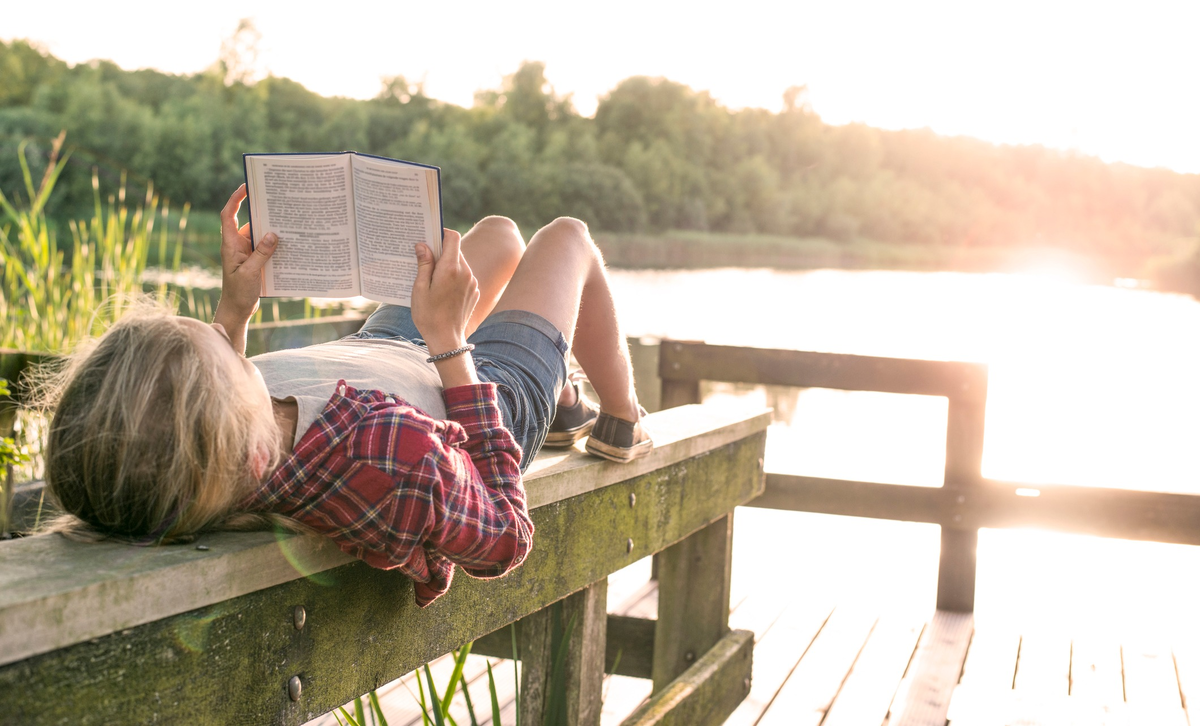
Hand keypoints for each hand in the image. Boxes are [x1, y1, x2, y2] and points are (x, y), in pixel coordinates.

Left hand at [217, 184, 277, 319]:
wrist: (237, 310)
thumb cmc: (238, 292)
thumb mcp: (251, 273)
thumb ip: (261, 254)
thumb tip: (273, 234)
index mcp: (230, 244)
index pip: (228, 214)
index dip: (235, 198)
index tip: (247, 186)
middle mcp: (237, 244)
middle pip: (249, 221)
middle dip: (261, 210)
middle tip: (277, 199)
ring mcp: (246, 252)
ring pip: (260, 234)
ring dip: (272, 229)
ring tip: (288, 220)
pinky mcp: (255, 260)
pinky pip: (266, 247)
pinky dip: (276, 244)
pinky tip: (289, 242)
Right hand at [411, 229, 478, 354]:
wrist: (447, 339)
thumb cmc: (429, 315)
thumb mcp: (420, 289)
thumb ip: (423, 264)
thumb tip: (423, 245)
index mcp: (451, 269)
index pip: (453, 237)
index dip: (442, 233)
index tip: (430, 236)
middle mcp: (466, 273)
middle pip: (455, 250)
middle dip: (441, 251)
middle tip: (424, 258)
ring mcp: (472, 283)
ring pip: (460, 264)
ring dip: (447, 265)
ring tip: (431, 278)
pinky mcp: (474, 292)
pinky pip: (464, 277)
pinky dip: (453, 277)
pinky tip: (441, 290)